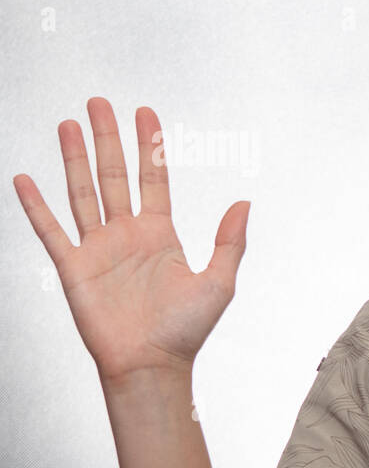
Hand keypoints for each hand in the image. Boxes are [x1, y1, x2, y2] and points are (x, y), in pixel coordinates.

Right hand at [12, 97, 251, 385]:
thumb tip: (244, 203)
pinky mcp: (74, 267)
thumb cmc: (187, 330)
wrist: (152, 365)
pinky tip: (24, 178)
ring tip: (68, 123)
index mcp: (161, 234)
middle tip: (98, 102)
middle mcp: (128, 235)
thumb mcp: (219, 282)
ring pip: (82, 192)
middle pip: (115, 174)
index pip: (154, 178)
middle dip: (107, 138)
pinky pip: (51, 230)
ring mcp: (98, 248)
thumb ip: (230, 242)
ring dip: (73, 158)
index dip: (149, 146)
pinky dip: (36, 205)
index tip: (144, 113)